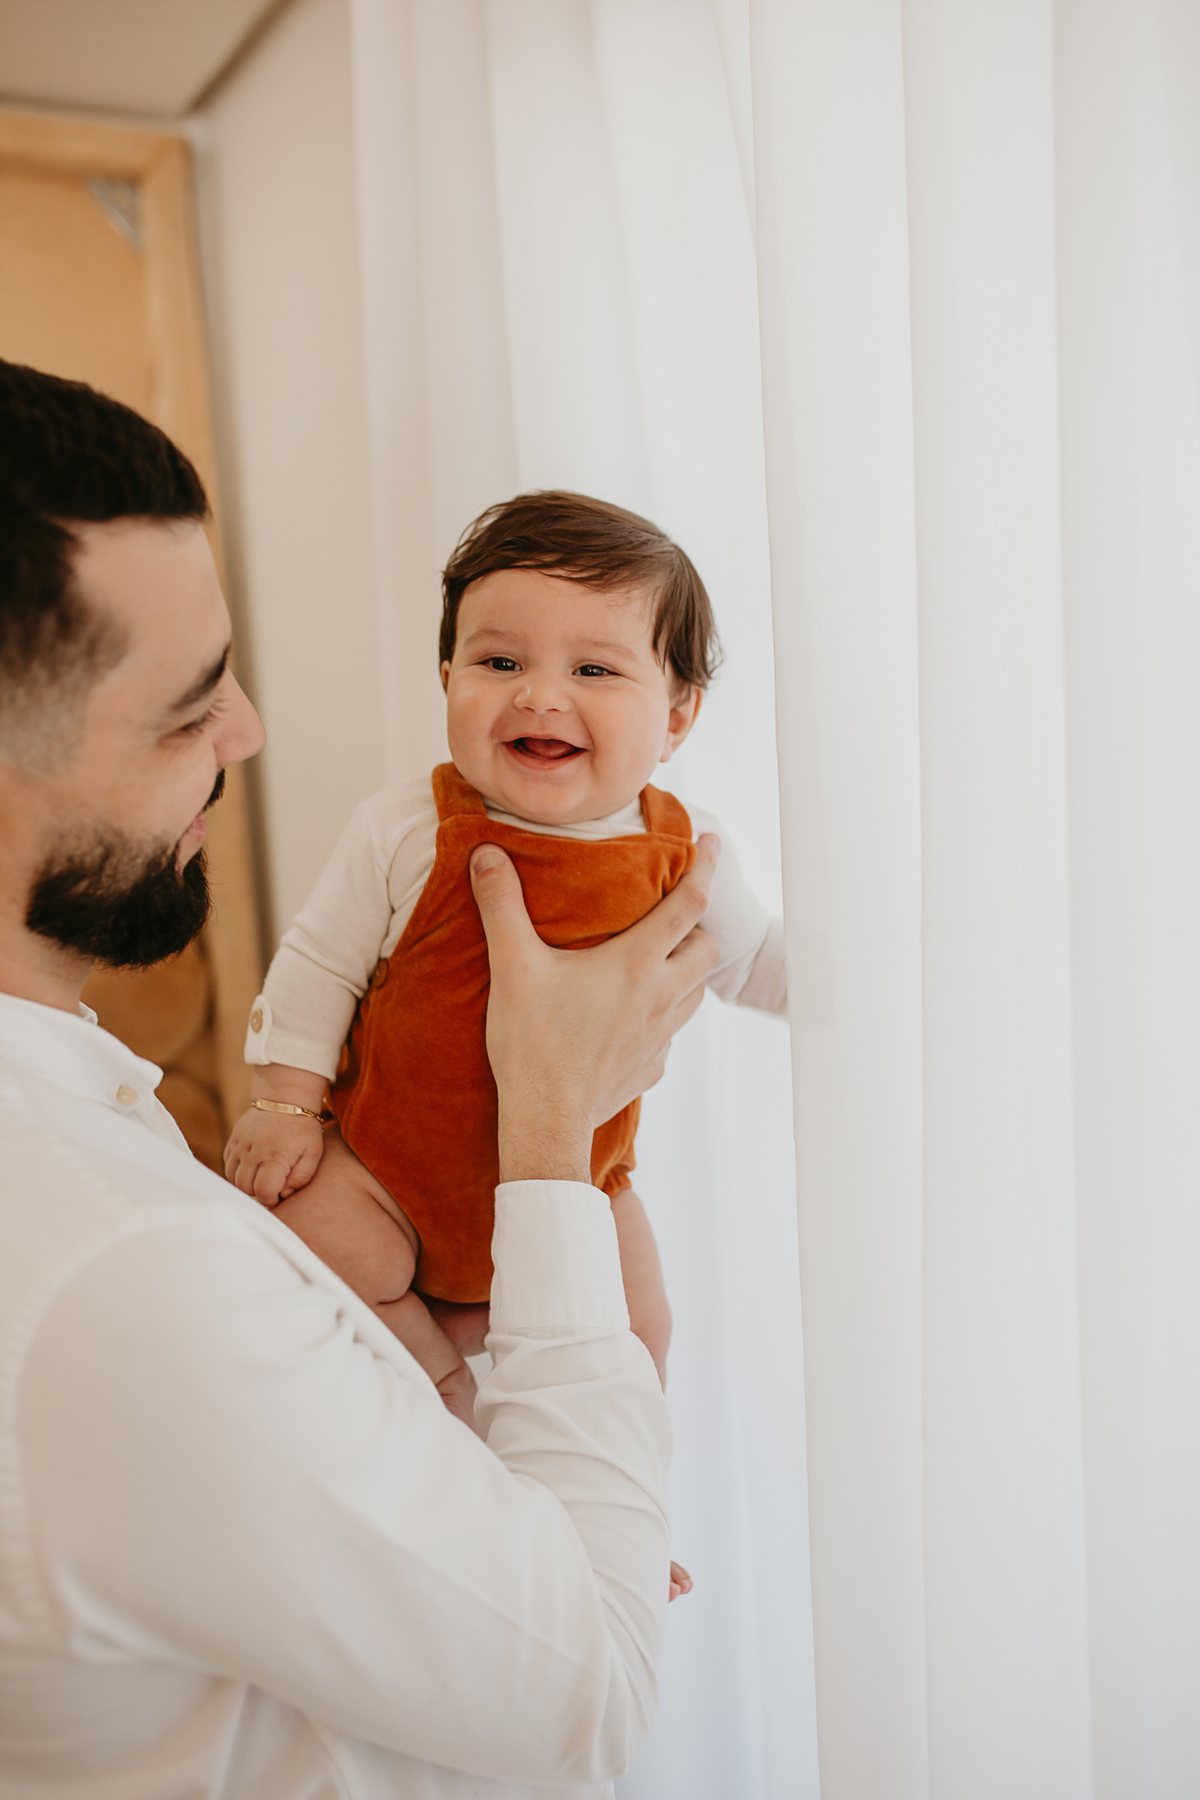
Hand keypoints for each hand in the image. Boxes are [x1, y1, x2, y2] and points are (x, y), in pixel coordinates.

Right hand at [224, 1104, 324, 1203]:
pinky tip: (253, 1168)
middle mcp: (253, 1152)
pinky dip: (238, 1173)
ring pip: (233, 1179)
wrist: (285, 1098)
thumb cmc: (303, 1128)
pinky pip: (228, 1166)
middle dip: (259, 1193)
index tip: (280, 1194)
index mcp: (275, 1156)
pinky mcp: (233, 1141)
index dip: (271, 1199)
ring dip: (247, 1184)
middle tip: (273, 1185)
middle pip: (245, 1188)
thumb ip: (301, 1177)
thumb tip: (284, 1193)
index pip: (263, 1191)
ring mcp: (240, 1145)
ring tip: (263, 1177)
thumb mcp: (313, 1153)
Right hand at [469, 834, 719, 1184]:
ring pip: (696, 992)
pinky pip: (670, 1034)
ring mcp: (661, 1036)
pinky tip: (633, 1018)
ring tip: (659, 961)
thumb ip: (501, 905)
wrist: (546, 1121)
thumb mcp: (512, 965)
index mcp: (637, 962)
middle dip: (699, 925)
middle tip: (676, 914)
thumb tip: (485, 855)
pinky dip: (662, 1016)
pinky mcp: (651, 1067)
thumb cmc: (532, 1042)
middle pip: (707, 948)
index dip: (706, 867)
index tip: (715, 842)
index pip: (689, 902)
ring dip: (686, 970)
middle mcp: (661, 995)